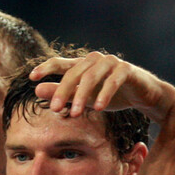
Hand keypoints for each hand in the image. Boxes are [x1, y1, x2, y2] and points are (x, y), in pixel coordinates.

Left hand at [30, 51, 174, 122]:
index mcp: (82, 65)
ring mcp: (111, 63)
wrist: (143, 95)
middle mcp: (94, 60)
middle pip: (73, 72)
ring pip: (91, 76)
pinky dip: (105, 94)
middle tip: (54, 109)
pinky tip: (99, 108)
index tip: (31, 77)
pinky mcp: (126, 70)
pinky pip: (113, 80)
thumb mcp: (83, 98)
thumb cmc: (110, 95)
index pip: (60, 63)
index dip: (45, 68)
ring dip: (82, 96)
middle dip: (62, 91)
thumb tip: (37, 90)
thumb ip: (62, 94)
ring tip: (74, 114)